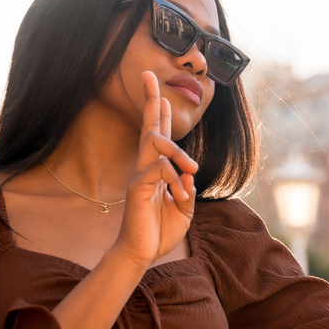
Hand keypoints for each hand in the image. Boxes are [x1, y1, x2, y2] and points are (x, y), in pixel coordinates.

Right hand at [112, 71, 198, 268]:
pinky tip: (180, 193)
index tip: (158, 89)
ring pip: (156, 143)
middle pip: (149, 126)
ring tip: (192, 171)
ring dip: (179, 153)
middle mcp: (145, 167)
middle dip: (150, 100)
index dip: (158, 112)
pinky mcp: (137, 188)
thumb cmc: (159, 231)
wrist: (142, 254)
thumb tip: (188, 175)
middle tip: (149, 75)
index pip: (158, 135)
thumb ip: (187, 188)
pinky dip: (174, 178)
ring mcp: (139, 175)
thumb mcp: (184, 209)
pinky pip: (157, 169)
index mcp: (156, 170)